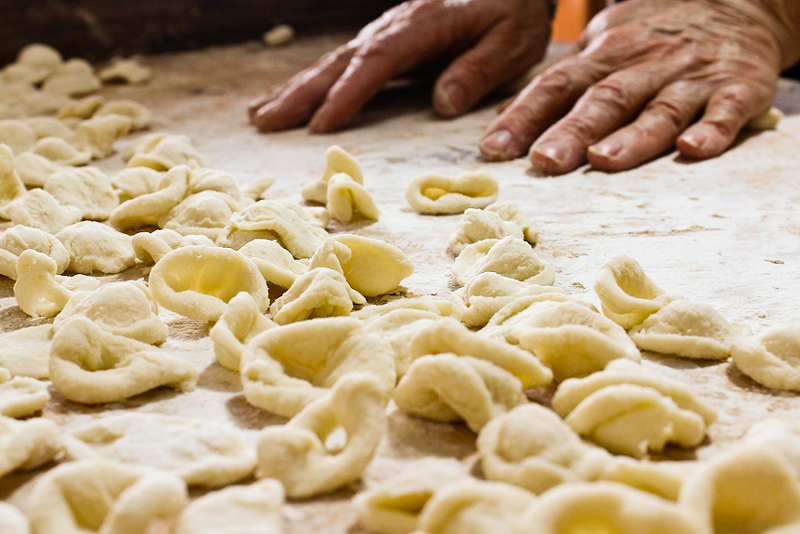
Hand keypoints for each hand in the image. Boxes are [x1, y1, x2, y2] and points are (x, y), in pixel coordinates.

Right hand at [248, 0, 551, 132]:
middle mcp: (395, 26)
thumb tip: (443, 103)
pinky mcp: (384, 42)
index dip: (349, 92)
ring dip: (296, 89)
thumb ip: (479, 70)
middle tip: (265, 122)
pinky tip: (290, 98)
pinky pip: (341, 64)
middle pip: (341, 60)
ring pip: (332, 61)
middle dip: (302, 93)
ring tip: (260, 115)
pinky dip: (312, 82)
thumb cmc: (513, 13)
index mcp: (424, 25)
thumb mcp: (513, 42)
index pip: (379, 61)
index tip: (323, 124)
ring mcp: (385, 32)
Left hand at [480, 0, 799, 173]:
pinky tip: (693, 148)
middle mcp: (645, 63)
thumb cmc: (654, 35)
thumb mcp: (603, 43)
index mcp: (605, 53)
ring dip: (632, 136)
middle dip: (571, 131)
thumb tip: (504, 118)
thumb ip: (561, 83)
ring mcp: (692, 76)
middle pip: (603, 98)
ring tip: (605, 160)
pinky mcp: (739, 88)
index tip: (495, 148)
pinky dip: (711, 130)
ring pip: (659, 107)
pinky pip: (726, 110)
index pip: (557, 84)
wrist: (740, 2)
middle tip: (544, 162)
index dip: (525, 115)